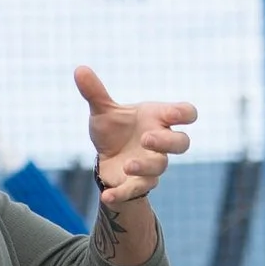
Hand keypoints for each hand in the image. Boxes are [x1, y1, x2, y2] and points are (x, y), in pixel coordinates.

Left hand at [77, 67, 195, 233]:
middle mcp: (160, 142)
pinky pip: (136, 191)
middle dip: (168, 142)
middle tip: (147, 138)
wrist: (107, 157)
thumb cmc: (115, 129)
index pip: (185, 113)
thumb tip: (79, 69)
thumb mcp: (103, 110)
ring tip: (128, 164)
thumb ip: (95, 92)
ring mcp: (152, 164)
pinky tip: (106, 196)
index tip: (172, 115)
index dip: (184, 114)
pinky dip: (122, 194)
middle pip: (182, 143)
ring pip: (160, 167)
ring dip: (145, 166)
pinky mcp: (138, 183)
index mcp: (157, 119)